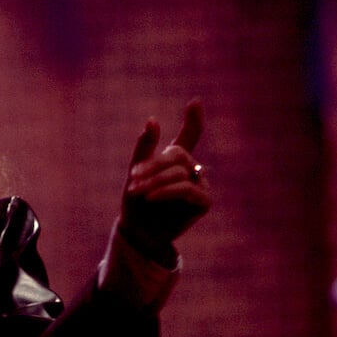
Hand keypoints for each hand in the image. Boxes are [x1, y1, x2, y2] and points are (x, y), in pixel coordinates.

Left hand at [118, 99, 211, 264]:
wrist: (138, 234)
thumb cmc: (137, 204)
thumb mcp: (135, 175)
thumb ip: (144, 149)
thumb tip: (153, 120)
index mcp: (176, 161)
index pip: (190, 136)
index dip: (193, 120)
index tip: (195, 102)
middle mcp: (191, 170)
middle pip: (177, 155)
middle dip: (153, 166)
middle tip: (133, 180)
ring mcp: (200, 184)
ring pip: (179, 172)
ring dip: (155, 181)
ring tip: (137, 192)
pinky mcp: (204, 202)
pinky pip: (186, 189)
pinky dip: (167, 191)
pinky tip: (152, 197)